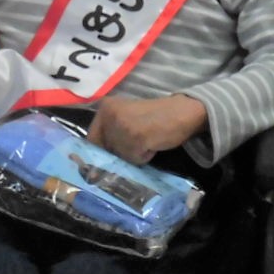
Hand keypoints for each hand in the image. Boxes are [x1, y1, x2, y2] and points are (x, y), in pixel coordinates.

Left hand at [87, 94, 208, 164]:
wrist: (181, 111)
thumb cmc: (155, 117)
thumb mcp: (125, 119)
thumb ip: (110, 135)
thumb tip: (93, 166)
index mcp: (105, 108)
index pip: (91, 140)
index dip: (98, 153)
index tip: (106, 160)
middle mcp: (110, 115)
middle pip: (105, 151)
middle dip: (119, 153)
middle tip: (136, 143)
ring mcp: (122, 126)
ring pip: (120, 157)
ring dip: (133, 155)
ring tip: (146, 141)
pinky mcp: (136, 138)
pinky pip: (135, 159)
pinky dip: (144, 156)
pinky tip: (152, 143)